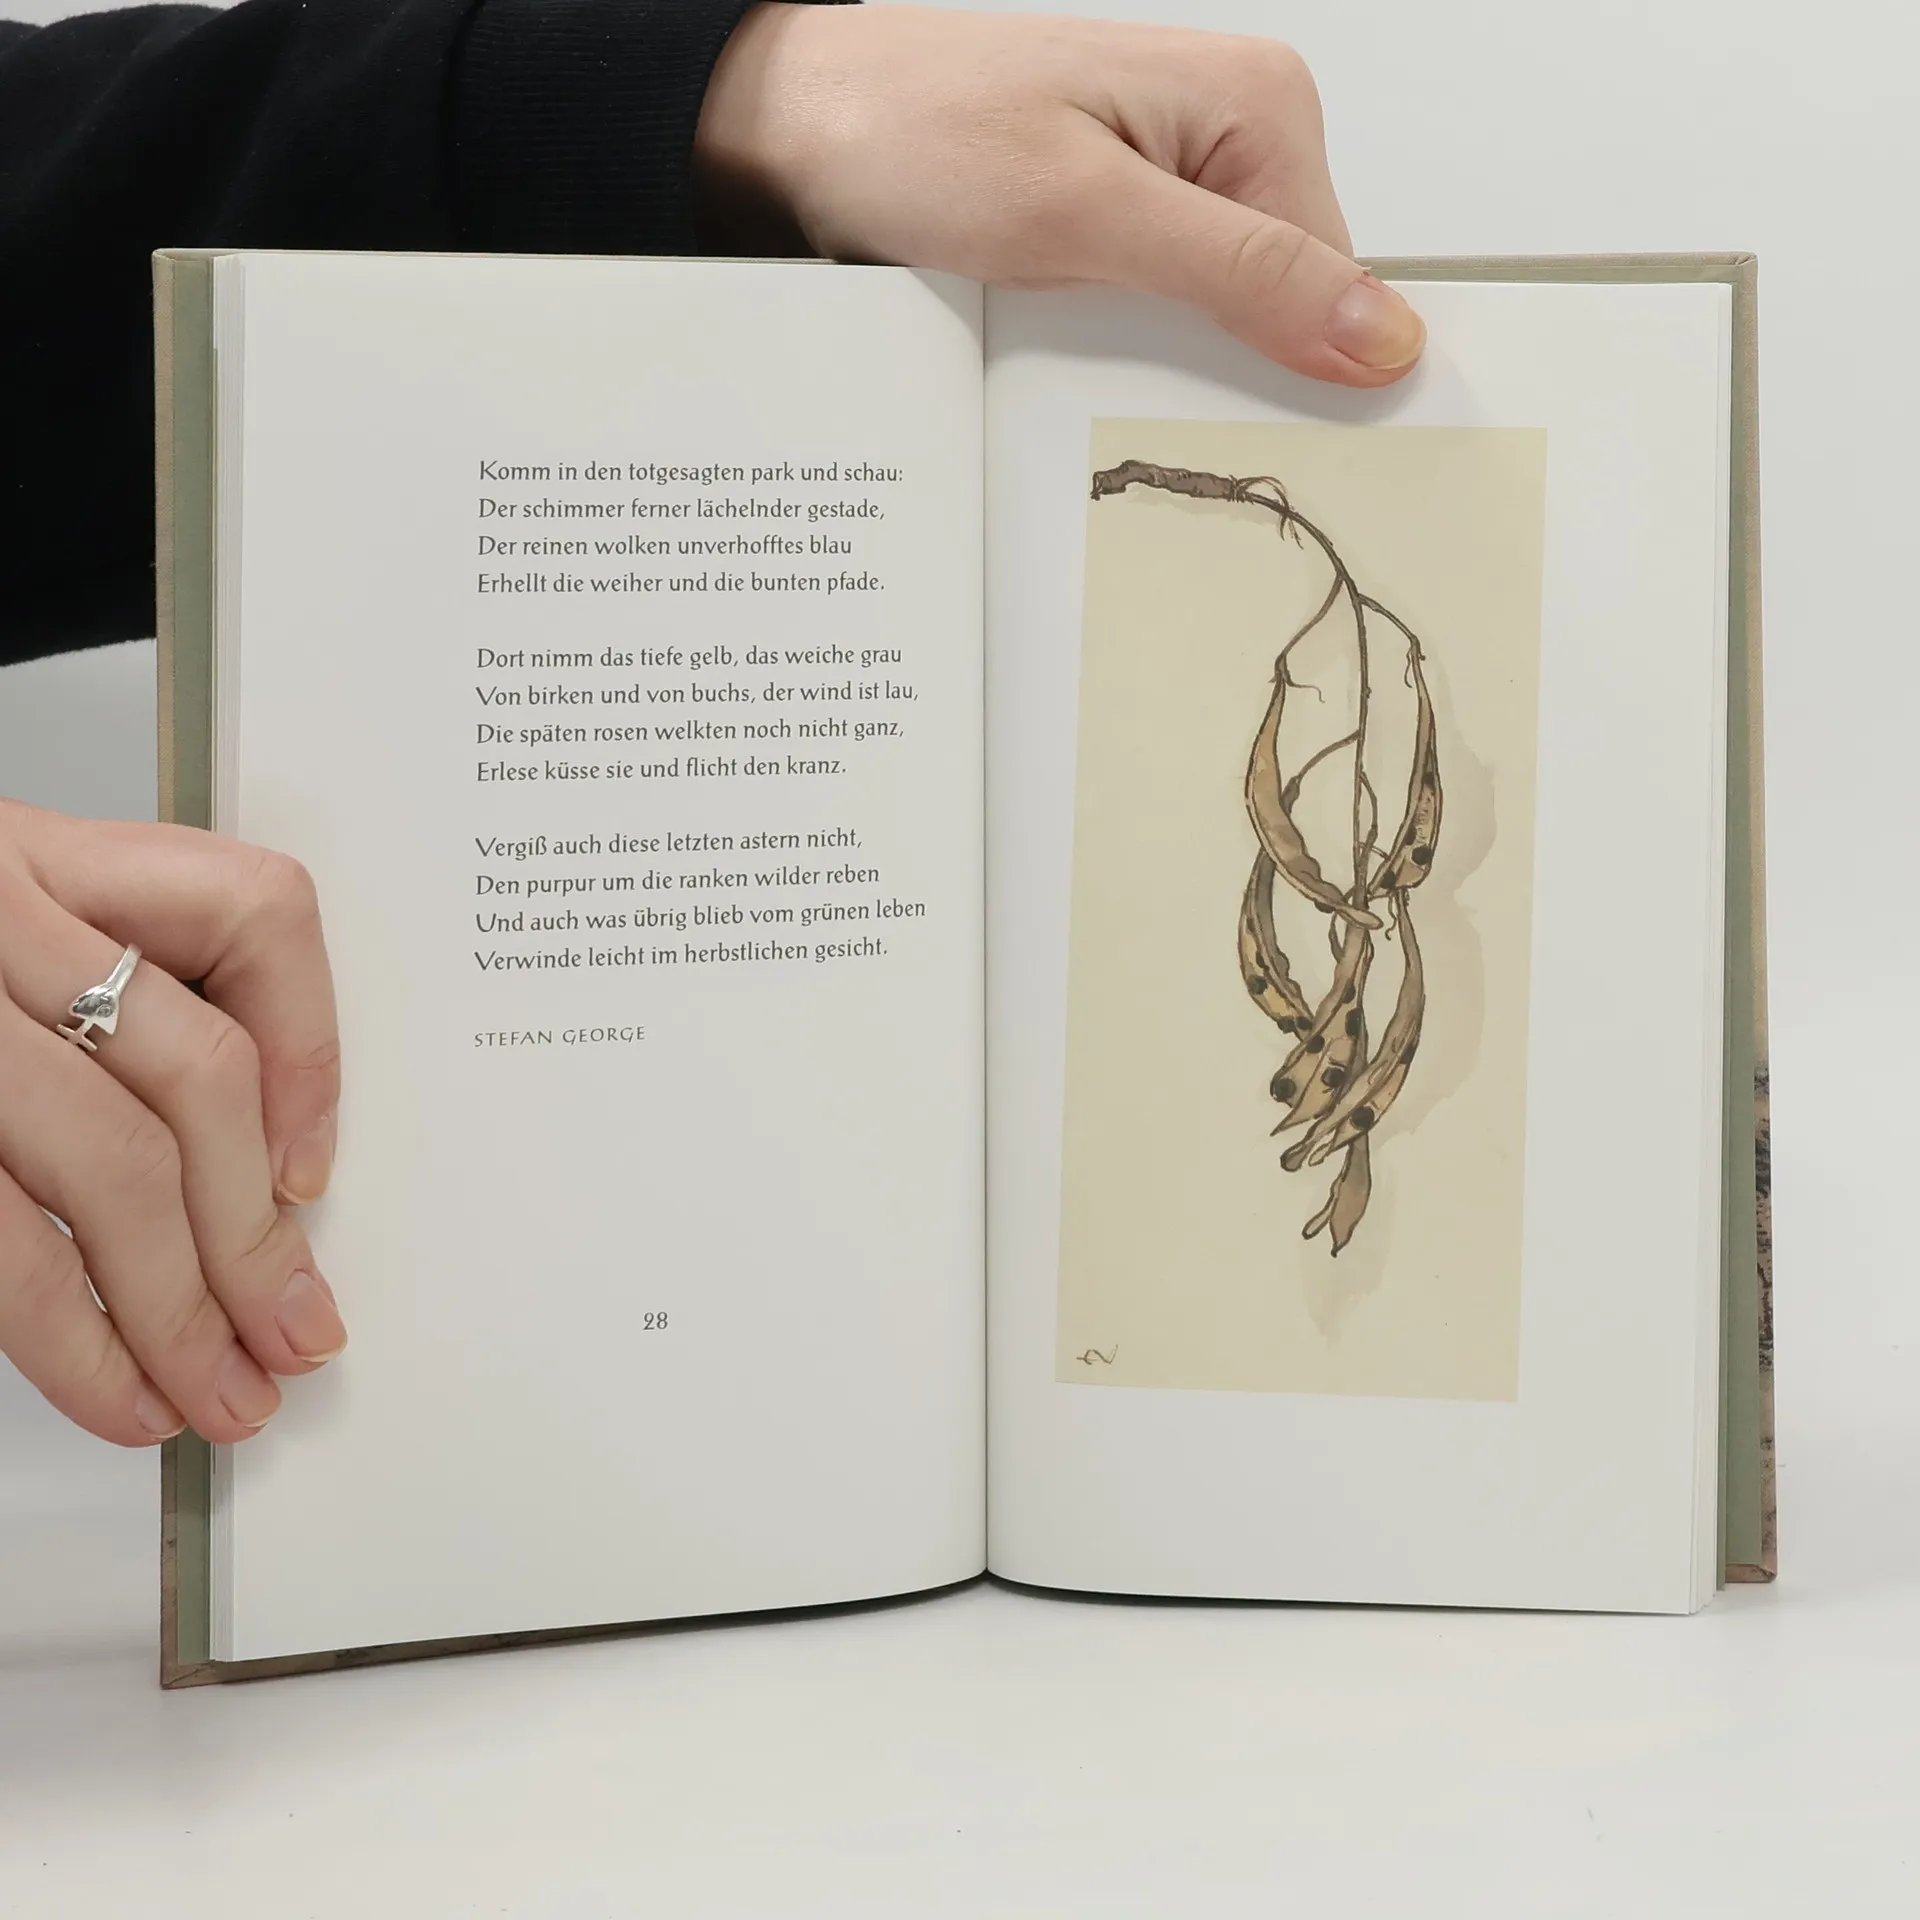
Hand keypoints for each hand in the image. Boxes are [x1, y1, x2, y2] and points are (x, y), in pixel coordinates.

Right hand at [0, 800, 343, 1445]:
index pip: (249, 912)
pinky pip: (7, 1249)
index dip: (311, 1051)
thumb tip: (256, 1178)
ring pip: (116, 1167)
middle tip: (293, 1331)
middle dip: (258, 1236)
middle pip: (198, 1074)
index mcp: (34, 859)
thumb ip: (105, 1010)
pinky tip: (118, 1389)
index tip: (313, 1169)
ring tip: (219, 1391)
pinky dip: (79, 1343)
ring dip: (185, 1312)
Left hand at [696, 4, 1424, 386]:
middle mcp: (1228, 137)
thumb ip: (1237, 272)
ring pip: (1216, 324)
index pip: (1338, 285)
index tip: (1259, 446)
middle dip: (1217, 370)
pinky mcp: (1120, 221)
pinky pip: (1157, 315)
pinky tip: (1069, 354)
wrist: (794, 123)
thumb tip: (1378, 333)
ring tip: (1081, 358)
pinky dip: (1117, 351)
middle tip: (1133, 395)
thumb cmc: (913, 129)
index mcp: (1257, 107)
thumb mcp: (1084, 213)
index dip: (1304, 374)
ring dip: (1156, 365)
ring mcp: (1173, 182)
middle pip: (1282, 309)